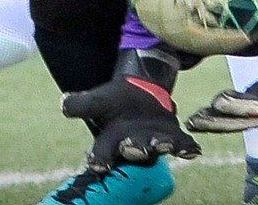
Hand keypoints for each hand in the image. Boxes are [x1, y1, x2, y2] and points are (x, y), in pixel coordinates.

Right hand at [61, 48, 200, 170]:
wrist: (139, 93)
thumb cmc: (113, 102)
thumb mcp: (96, 100)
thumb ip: (81, 104)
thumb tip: (63, 104)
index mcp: (110, 142)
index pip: (102, 154)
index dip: (100, 159)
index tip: (97, 164)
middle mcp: (133, 147)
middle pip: (133, 152)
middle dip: (135, 150)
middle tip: (135, 148)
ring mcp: (154, 143)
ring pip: (157, 148)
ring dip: (161, 147)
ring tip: (165, 144)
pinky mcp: (172, 136)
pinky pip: (181, 144)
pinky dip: (187, 148)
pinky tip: (194, 151)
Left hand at [186, 67, 257, 132]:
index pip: (257, 107)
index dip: (238, 105)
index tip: (217, 101)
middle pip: (241, 121)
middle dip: (219, 120)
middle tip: (197, 118)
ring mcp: (256, 116)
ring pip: (233, 123)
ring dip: (212, 124)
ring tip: (191, 122)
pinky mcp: (248, 113)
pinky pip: (229, 120)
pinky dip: (213, 121)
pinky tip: (194, 122)